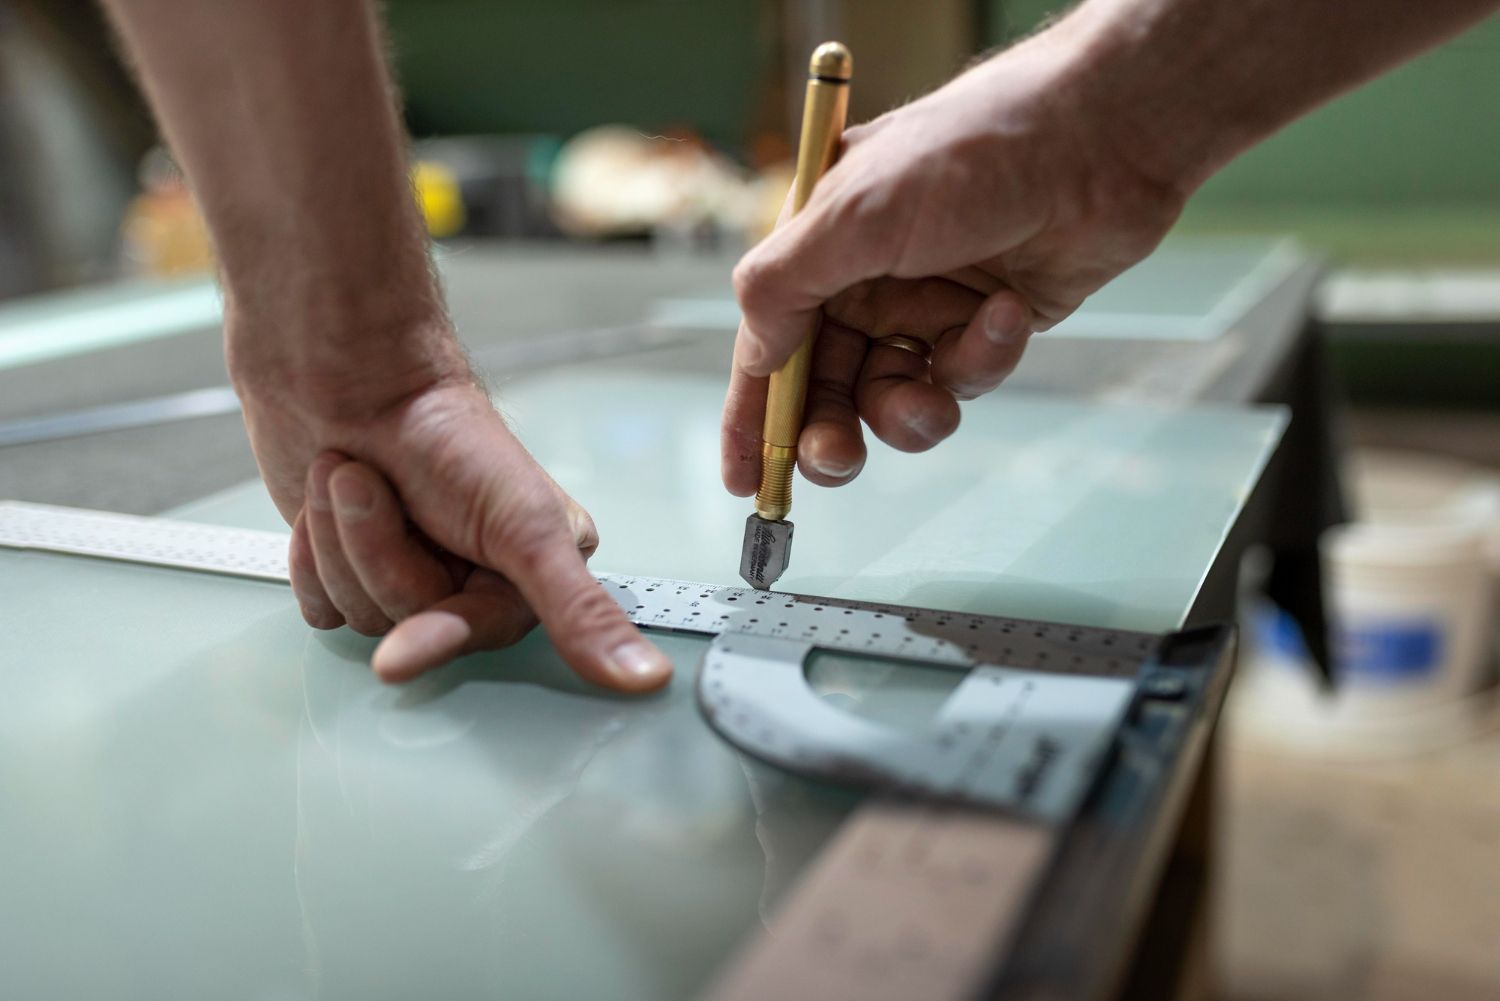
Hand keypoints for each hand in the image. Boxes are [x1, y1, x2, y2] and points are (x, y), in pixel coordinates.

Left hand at [230, 321, 671, 691]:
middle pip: (408, 624)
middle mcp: (474, 578)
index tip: (398, 656)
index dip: (436, 634)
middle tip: (376, 486)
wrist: (346, 371)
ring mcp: (409, 573)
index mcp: (535, 568)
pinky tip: (325, 509)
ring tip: (353, 476)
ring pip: (359, 614)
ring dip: (341, 539)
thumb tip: (645, 676)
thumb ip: (580, 610)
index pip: (483, 634)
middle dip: (377, 551)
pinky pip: (320, 607)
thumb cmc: (440, 426)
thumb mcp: (526, 525)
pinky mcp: (351, 568)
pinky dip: (312, 555)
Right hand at [721, 31, 1187, 495]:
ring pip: (894, 397)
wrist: (1099, 138)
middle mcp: (865, 281)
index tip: (746, 479)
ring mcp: (927, 305)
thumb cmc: (968, 154)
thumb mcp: (853, 215)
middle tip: (837, 459)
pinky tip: (1006, 315)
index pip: (766, 346)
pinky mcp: (986, 324)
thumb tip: (753, 353)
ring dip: (909, 411)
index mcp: (817, 249)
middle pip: (825, 388)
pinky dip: (981, 358)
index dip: (752, 417)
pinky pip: (963, 375)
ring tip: (934, 404)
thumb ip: (784, 287)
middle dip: (827, 432)